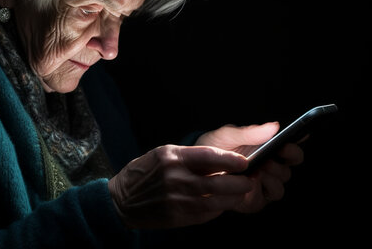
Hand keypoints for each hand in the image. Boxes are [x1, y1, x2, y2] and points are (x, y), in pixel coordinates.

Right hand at [108, 145, 253, 228]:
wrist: (121, 201)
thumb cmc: (143, 173)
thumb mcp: (163, 154)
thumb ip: (190, 155)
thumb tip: (221, 158)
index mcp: (172, 158)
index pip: (209, 156)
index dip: (231, 160)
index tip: (245, 162)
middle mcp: (175, 178)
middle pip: (217, 182)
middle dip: (239, 182)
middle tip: (249, 179)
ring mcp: (176, 200)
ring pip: (215, 201)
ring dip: (233, 198)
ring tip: (242, 192)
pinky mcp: (177, 217)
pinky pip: (206, 214)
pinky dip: (219, 209)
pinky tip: (224, 204)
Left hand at [195, 122, 304, 211]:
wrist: (194, 169)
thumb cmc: (214, 149)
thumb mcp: (228, 136)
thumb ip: (250, 132)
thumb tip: (275, 126)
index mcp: (269, 152)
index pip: (292, 152)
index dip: (294, 148)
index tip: (287, 143)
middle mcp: (270, 170)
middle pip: (289, 170)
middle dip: (281, 163)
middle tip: (268, 158)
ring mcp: (263, 187)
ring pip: (280, 187)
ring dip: (271, 178)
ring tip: (257, 169)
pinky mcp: (254, 201)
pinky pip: (265, 199)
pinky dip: (258, 191)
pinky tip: (247, 182)